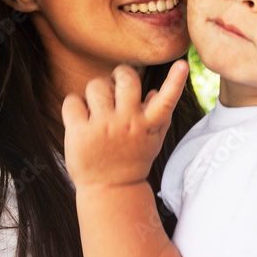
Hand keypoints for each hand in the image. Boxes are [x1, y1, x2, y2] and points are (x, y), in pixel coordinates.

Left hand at [62, 60, 188, 188]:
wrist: (110, 191)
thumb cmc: (132, 162)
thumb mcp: (153, 143)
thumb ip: (160, 118)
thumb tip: (155, 91)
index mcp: (147, 125)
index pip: (166, 100)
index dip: (176, 81)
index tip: (183, 65)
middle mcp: (127, 123)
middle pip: (126, 79)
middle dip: (120, 74)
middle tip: (116, 84)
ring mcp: (103, 127)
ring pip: (96, 86)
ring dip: (95, 91)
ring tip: (97, 106)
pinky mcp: (79, 132)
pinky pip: (73, 101)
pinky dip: (74, 105)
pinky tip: (80, 118)